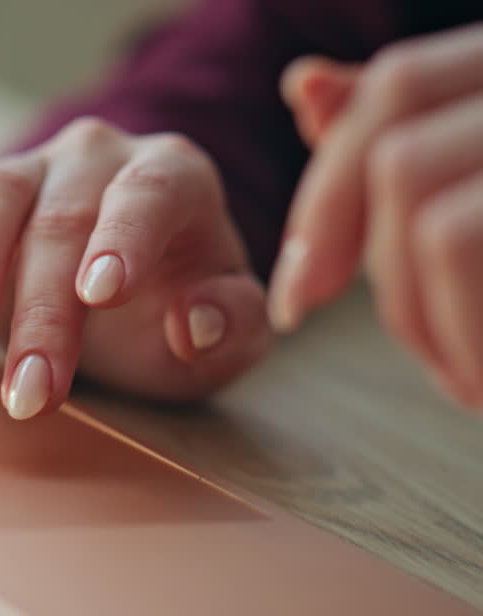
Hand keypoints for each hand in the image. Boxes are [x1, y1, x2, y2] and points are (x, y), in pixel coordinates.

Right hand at [0, 85, 271, 418]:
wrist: (119, 315)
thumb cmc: (170, 318)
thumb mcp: (224, 341)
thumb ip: (233, 329)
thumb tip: (193, 318)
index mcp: (175, 179)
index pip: (150, 194)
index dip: (123, 240)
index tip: (98, 295)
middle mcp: (102, 158)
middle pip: (63, 220)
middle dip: (43, 312)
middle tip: (32, 394)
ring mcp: (36, 163)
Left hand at [271, 23, 482, 408]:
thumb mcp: (480, 207)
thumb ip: (403, 142)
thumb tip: (304, 85)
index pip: (397, 89)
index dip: (332, 187)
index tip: (295, 291)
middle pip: (393, 130)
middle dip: (336, 236)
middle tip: (323, 323)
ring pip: (413, 184)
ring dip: (407, 303)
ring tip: (457, 377)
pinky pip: (451, 235)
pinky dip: (450, 329)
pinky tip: (475, 386)